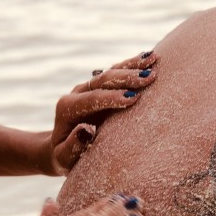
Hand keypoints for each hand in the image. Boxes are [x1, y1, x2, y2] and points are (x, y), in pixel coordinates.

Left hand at [44, 50, 157, 173]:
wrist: (61, 147)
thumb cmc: (66, 157)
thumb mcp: (64, 158)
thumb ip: (73, 146)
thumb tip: (86, 130)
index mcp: (67, 108)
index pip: (91, 99)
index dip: (111, 98)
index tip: (132, 98)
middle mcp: (77, 93)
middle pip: (102, 80)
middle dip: (126, 78)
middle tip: (149, 78)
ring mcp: (89, 87)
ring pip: (111, 71)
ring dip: (132, 66)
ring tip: (153, 58)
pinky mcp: (100, 86)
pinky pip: (117, 72)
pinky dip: (133, 65)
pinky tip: (150, 57)